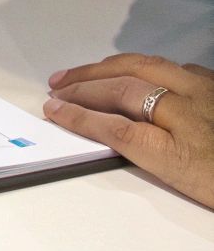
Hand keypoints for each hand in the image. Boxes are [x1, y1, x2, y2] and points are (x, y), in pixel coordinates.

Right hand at [46, 53, 213, 207]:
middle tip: (57, 86)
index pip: (114, 125)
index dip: (79, 116)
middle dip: (86, 83)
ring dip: (109, 68)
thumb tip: (117, 132)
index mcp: (180, 146)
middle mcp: (191, 110)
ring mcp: (207, 92)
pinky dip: (144, 66)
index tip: (52, 110)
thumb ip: (154, 155)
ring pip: (149, 67)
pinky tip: (138, 72)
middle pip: (127, 87)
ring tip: (84, 73)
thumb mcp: (192, 184)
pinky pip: (175, 67)